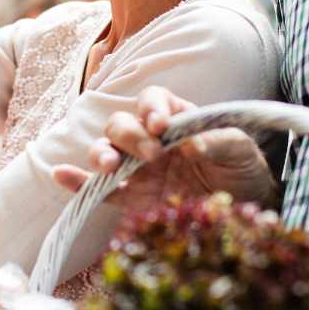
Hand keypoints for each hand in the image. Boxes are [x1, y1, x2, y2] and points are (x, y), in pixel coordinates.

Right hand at [51, 86, 278, 208]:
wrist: (246, 209)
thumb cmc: (242, 170)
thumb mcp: (242, 150)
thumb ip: (218, 140)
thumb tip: (190, 145)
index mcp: (175, 118)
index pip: (152, 99)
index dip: (151, 108)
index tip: (162, 125)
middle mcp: (150, 139)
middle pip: (121, 124)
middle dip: (130, 135)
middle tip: (152, 154)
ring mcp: (138, 170)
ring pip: (105, 151)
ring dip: (102, 154)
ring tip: (113, 166)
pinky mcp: (132, 200)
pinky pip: (99, 190)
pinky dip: (78, 182)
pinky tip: (62, 175)